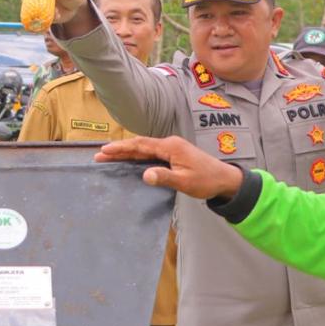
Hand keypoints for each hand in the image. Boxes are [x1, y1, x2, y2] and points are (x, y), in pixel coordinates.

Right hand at [97, 136, 242, 200]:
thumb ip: (164, 177)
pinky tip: (129, 161)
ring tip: (109, 157)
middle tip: (99, 155)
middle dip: (119, 149)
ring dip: (127, 153)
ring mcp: (172, 149)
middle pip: (139, 145)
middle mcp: (169, 144)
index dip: (122, 147)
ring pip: (144, 149)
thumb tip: (145, 175)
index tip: (105, 150)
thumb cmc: (206, 180)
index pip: (141, 145)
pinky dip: (137, 157)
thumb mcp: (185, 181)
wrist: (224, 179)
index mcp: (170, 146)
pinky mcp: (174, 155)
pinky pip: (151, 154)